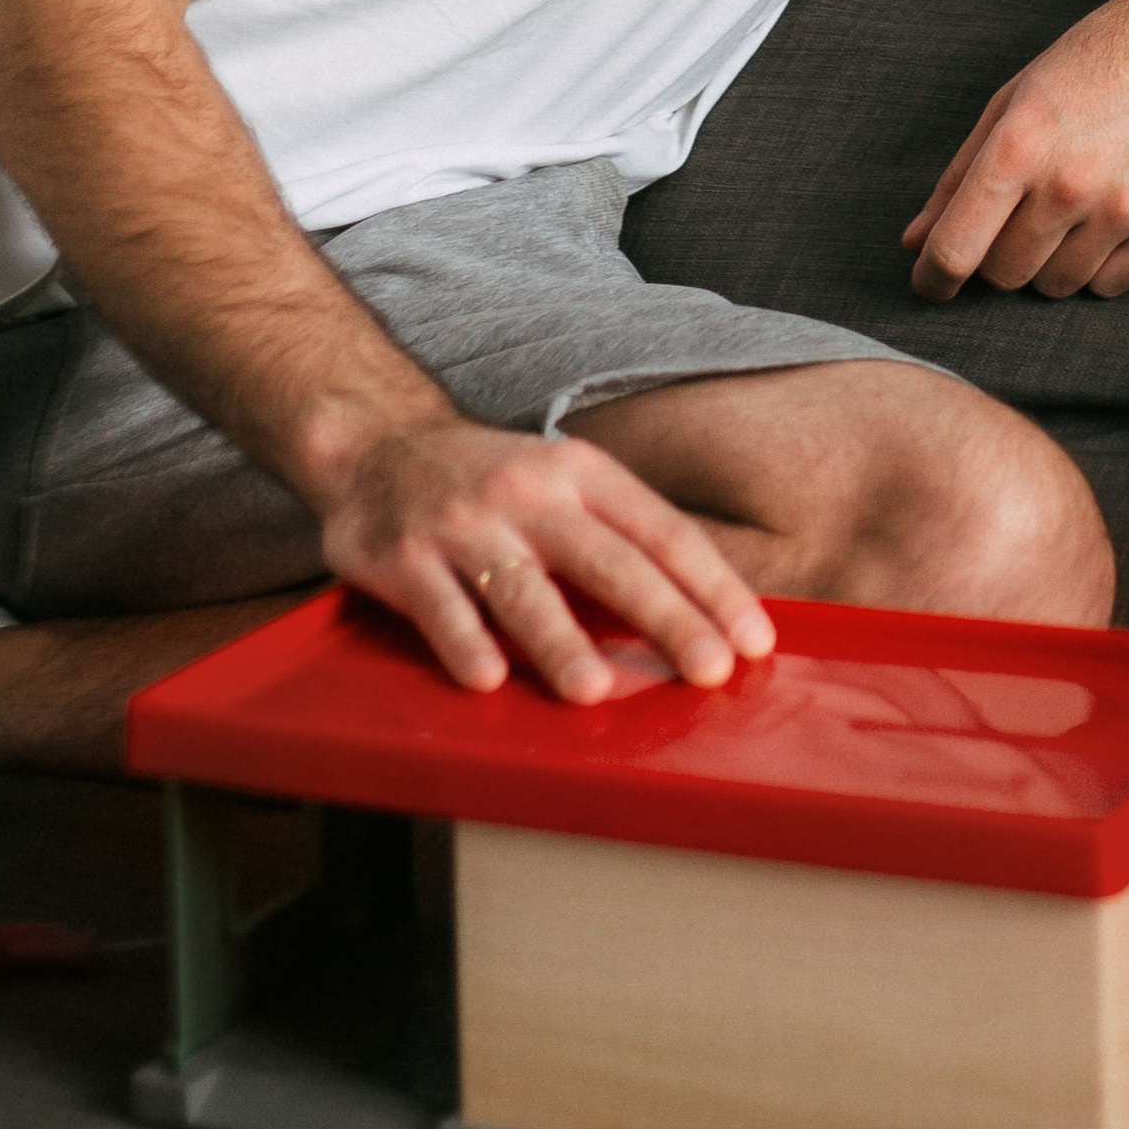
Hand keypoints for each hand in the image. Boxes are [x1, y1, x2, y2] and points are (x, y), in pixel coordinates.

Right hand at [315, 409, 776, 704]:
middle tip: (709, 669)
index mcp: (582, 473)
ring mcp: (464, 525)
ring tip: (597, 689)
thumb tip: (702, 609)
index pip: (663, 532)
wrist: (375, 439)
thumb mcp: (563, 479)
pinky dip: (465, 643)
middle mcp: (529, 494)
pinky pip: (440, 607)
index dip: (712, 586)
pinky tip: (490, 680)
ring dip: (561, 641)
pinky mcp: (403, 559)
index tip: (752, 638)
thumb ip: (619, 534)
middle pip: (609, 562)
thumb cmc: (490, 477)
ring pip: (522, 590)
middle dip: (666, 618)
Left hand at [904, 0, 1128, 300]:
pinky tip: (1110, 216)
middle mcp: (1070, 184)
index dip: (933, 277)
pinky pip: (1109, 286)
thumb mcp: (1013, 100)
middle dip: (1001, 253)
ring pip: (1057, 285)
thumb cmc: (1100, 60)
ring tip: (1074, 204)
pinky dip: (1100, 264)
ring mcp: (1124, 209)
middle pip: (1004, 274)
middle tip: (1022, 213)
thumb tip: (917, 239)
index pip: (956, 248)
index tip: (931, 282)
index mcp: (1020, 145)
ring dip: (1052, 259)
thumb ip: (960, 175)